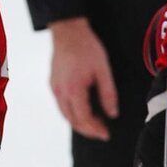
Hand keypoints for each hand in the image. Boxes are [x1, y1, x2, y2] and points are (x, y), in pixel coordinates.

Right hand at [49, 17, 116, 140]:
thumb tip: (112, 113)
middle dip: (87, 130)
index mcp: (74, 90)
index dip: (95, 129)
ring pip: (65, 114)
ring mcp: (55, 88)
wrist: (68, 32)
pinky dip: (72, 112)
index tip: (105, 134)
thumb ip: (108, 94)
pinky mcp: (53, 84)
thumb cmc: (86, 48)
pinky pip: (61, 105)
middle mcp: (61, 92)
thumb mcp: (103, 70)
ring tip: (94, 123)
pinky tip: (83, 109)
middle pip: (72, 121)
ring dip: (79, 122)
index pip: (84, 119)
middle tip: (101, 132)